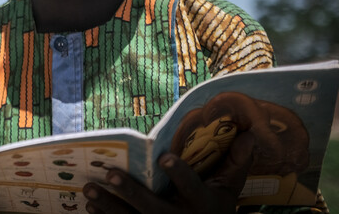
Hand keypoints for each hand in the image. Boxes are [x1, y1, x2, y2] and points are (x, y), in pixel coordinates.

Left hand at [82, 131, 254, 213]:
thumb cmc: (217, 212)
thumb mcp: (230, 191)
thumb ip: (236, 163)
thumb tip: (250, 133)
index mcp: (202, 205)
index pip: (192, 187)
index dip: (179, 173)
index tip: (163, 157)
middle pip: (152, 208)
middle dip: (131, 192)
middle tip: (111, 174)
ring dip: (108, 207)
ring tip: (89, 190)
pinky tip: (90, 209)